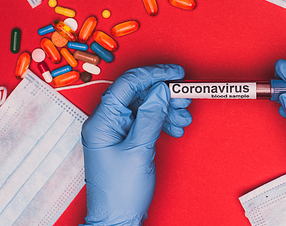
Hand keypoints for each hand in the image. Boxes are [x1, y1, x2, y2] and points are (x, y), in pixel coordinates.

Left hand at [81, 65, 191, 225]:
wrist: (117, 219)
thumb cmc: (119, 192)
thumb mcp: (138, 151)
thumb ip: (150, 117)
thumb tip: (160, 90)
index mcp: (102, 122)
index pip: (127, 85)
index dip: (153, 74)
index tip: (174, 73)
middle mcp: (107, 122)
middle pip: (138, 94)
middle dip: (164, 94)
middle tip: (184, 98)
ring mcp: (117, 130)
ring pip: (145, 106)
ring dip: (167, 109)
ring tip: (182, 119)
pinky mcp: (127, 138)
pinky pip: (147, 120)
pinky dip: (163, 121)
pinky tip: (175, 127)